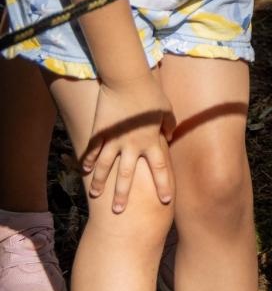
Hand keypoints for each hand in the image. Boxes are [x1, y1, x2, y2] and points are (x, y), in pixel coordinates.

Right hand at [81, 71, 175, 212]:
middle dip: (122, 195)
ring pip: (104, 167)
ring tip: (94, 195)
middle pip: (126, 176)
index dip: (163, 185)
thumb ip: (169, 125)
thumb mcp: (166, 109)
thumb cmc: (151, 93)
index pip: (159, 168)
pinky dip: (87, 160)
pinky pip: (92, 149)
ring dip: (98, 182)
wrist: (127, 79)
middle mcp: (132, 145)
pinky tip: (83, 170)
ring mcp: (114, 139)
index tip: (165, 201)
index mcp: (151, 141)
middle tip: (118, 211)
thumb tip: (170, 136)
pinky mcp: (100, 131)